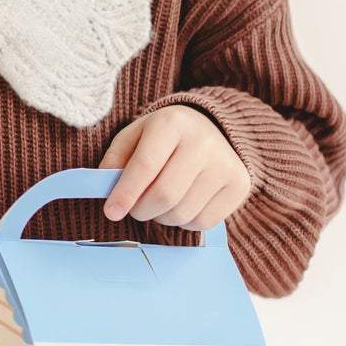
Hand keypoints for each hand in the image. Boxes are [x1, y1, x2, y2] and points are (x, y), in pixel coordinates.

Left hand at [99, 105, 249, 231]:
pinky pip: (203, 222)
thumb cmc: (162, 137)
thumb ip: (114, 161)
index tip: (111, 212)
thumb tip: (105, 190)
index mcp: (172, 123)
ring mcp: (226, 164)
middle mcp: (204, 142)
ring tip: (159, 201)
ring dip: (161, 217)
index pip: (145, 165)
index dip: (125, 193)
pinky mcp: (239, 185)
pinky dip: (184, 222)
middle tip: (134, 207)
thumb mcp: (133, 137)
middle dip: (141, 209)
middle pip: (164, 195)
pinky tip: (182, 203)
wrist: (210, 128)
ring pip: (182, 214)